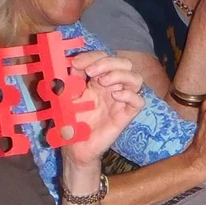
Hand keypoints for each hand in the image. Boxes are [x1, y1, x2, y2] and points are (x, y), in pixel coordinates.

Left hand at [60, 51, 144, 169]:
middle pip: (124, 63)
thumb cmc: (71, 122)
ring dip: (119, 75)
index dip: (93, 56)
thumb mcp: (66, 97)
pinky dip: (129, 95)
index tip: (76, 63)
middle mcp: (113, 88)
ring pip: (136, 78)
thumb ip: (71, 80)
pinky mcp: (125, 116)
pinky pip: (139, 102)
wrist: (74, 148)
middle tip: (91, 72)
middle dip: (108, 62)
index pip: (105, 58)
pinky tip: (114, 96)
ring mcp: (121, 101)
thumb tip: (75, 63)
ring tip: (102, 82)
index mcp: (98, 80)